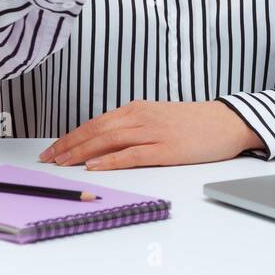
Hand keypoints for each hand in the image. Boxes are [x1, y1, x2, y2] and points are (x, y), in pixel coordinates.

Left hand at [37, 100, 265, 168]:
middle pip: (97, 130)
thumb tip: (105, 142)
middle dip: (69, 144)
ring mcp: (154, 132)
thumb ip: (134, 125)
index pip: (96, 122)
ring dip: (82, 152)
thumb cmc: (193, 122)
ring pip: (109, 140)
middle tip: (48, 158)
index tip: (53, 148)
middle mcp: (142, 117)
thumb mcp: (159, 117)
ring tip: (62, 162)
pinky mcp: (167, 149)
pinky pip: (132, 154)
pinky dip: (111, 160)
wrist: (227, 122)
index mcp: (138, 109)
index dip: (71, 136)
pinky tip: (95, 166)